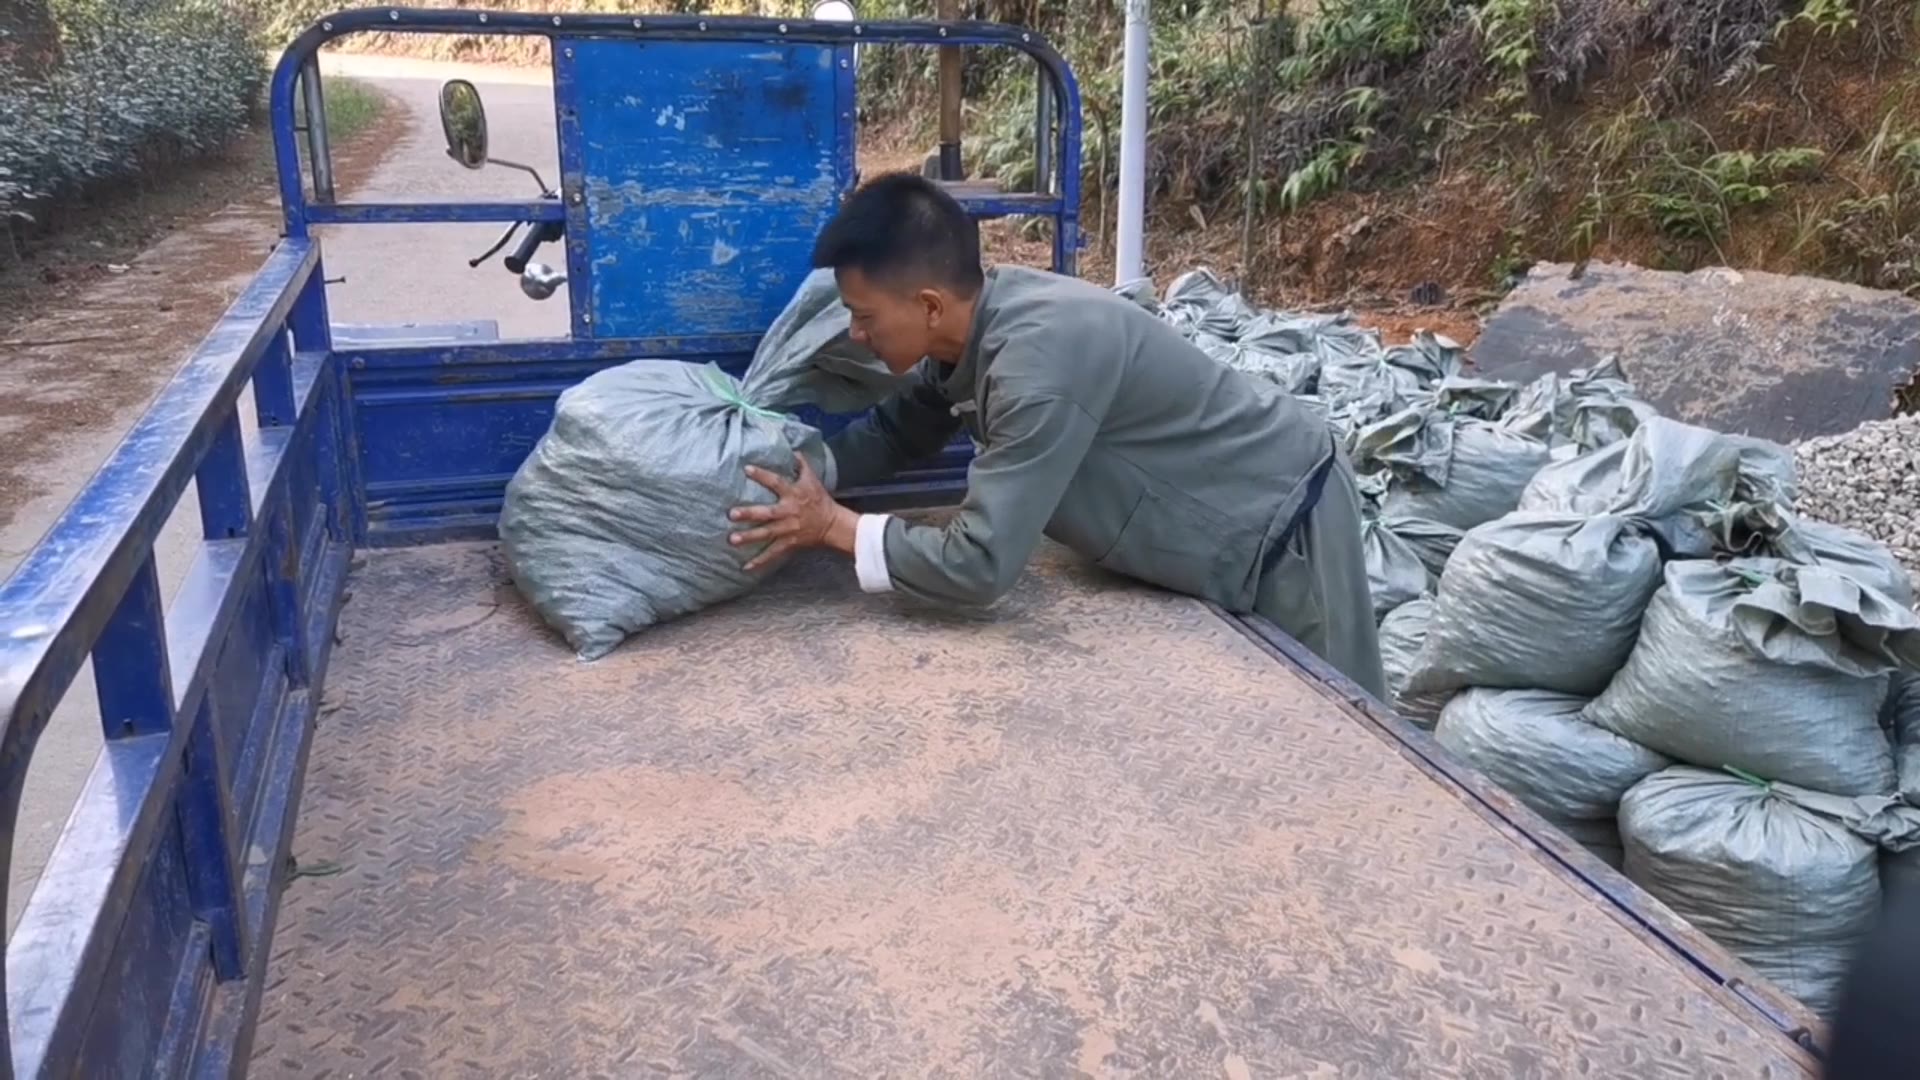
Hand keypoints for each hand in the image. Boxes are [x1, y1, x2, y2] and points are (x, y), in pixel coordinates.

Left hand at [728, 453, 857, 571]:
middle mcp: (789, 512)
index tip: (747, 469)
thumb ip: (802, 464)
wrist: (833, 525)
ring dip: (749, 537)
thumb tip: (794, 449)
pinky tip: (745, 567)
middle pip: (767, 513)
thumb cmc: (820, 500)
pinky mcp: (789, 543)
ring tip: (732, 540)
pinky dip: (760, 561)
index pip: (776, 482)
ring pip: (766, 534)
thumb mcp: (813, 479)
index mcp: (793, 494)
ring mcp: (788, 529)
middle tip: (731, 514)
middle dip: (749, 514)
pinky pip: (773, 553)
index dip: (762, 475)